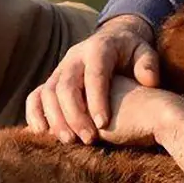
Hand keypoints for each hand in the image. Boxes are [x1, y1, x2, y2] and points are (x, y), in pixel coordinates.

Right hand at [26, 15, 161, 143]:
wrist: (113, 41)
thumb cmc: (131, 52)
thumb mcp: (145, 51)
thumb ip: (148, 64)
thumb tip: (148, 80)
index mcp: (98, 49)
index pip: (94, 74)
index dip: (96, 100)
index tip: (103, 125)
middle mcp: (75, 57)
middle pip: (66, 85)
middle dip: (75, 115)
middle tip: (88, 139)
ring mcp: (60, 68)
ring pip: (47, 92)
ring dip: (55, 118)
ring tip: (69, 141)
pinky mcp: (52, 80)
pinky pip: (35, 96)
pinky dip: (35, 114)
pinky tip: (42, 133)